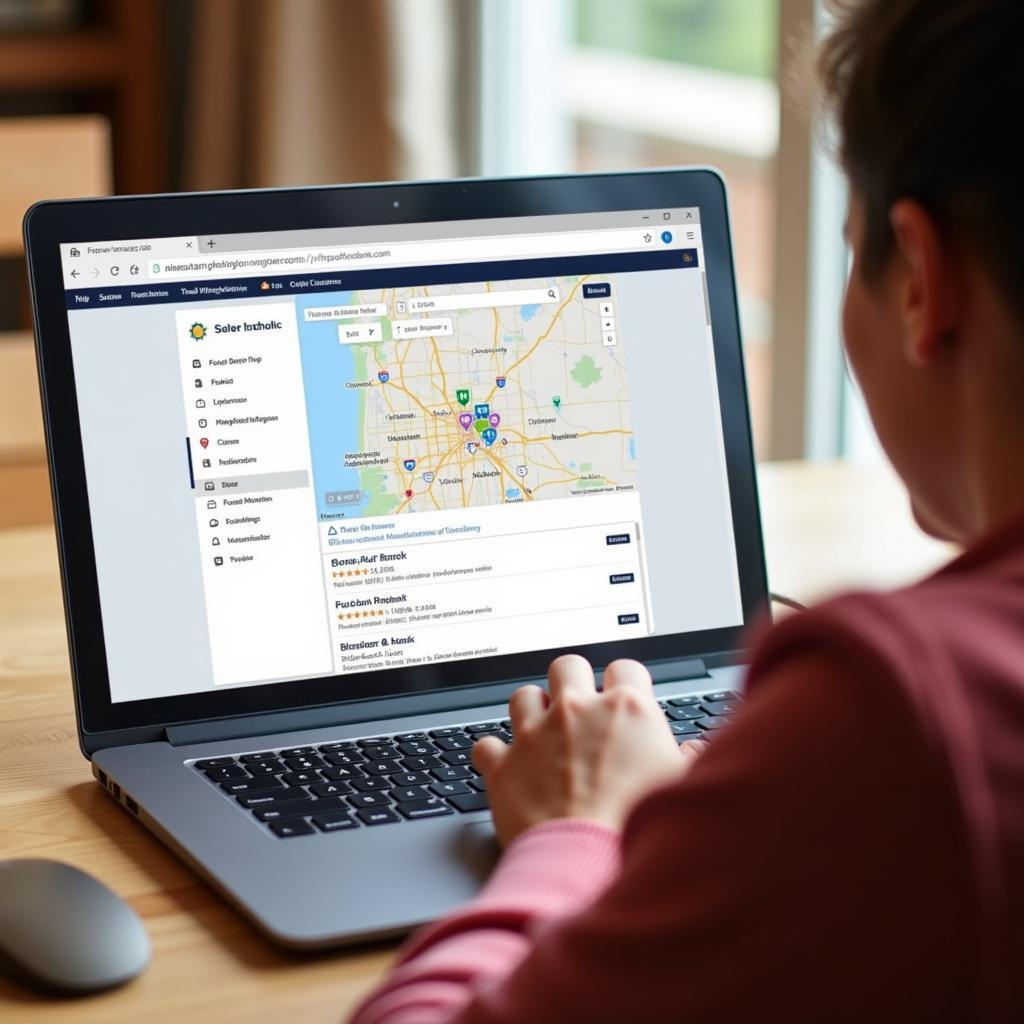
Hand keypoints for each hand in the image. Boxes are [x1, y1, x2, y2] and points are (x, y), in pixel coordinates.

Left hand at [472, 654, 703, 846]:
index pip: (626, 668)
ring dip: (531, 711)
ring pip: (523, 695)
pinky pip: (486, 745)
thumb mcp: (682, 789)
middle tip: (579, 708)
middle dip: (572, 681)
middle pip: (567, 665)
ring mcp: (536, 735)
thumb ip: (690, 761)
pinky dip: (495, 754)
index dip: (625, 682)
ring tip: (541, 732)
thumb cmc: (639, 828)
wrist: (587, 863)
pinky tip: (506, 766)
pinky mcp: (504, 765)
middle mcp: (577, 712)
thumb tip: (695, 751)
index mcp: (626, 710)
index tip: (625, 698)